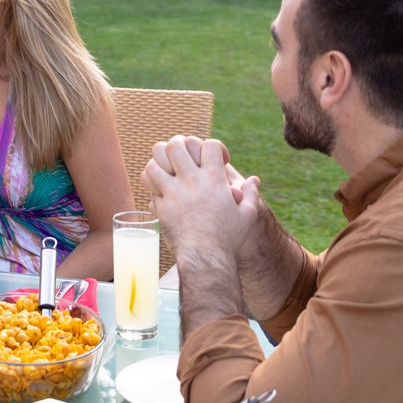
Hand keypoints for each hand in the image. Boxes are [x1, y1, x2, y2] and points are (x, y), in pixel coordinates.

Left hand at [144, 136, 262, 260]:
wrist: (206, 258)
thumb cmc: (228, 238)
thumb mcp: (247, 215)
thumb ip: (251, 194)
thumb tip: (254, 180)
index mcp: (215, 179)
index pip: (209, 144)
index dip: (210, 146)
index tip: (211, 158)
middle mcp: (193, 181)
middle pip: (177, 145)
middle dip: (178, 145)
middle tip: (181, 156)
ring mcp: (174, 192)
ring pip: (156, 161)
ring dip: (160, 162)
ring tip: (167, 170)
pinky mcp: (161, 205)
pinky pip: (148, 183)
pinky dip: (151, 181)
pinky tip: (159, 187)